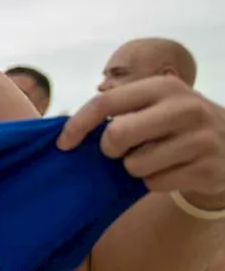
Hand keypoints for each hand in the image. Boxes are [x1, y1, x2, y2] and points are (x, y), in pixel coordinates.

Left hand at [59, 76, 224, 204]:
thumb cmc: (178, 124)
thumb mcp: (157, 104)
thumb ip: (121, 109)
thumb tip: (68, 131)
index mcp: (164, 87)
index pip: (106, 102)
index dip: (78, 124)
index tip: (63, 144)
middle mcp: (185, 108)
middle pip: (117, 135)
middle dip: (111, 149)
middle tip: (123, 150)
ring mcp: (200, 139)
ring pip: (135, 165)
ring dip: (136, 168)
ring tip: (156, 158)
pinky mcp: (207, 169)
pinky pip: (155, 183)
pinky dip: (155, 182)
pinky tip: (173, 170)